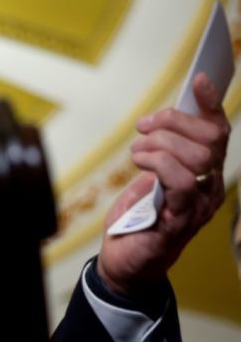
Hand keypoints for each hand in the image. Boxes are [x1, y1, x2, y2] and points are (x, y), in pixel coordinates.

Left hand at [98, 72, 230, 298]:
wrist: (124, 262)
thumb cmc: (136, 219)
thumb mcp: (148, 178)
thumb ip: (161, 153)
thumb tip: (163, 121)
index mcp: (205, 173)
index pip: (218, 131)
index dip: (211, 103)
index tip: (200, 79)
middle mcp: (211, 188)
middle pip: (211, 138)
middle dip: (176, 122)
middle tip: (144, 127)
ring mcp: (200, 205)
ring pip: (198, 156)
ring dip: (162, 144)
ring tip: (137, 151)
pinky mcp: (183, 220)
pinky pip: (181, 181)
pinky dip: (159, 163)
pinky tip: (140, 162)